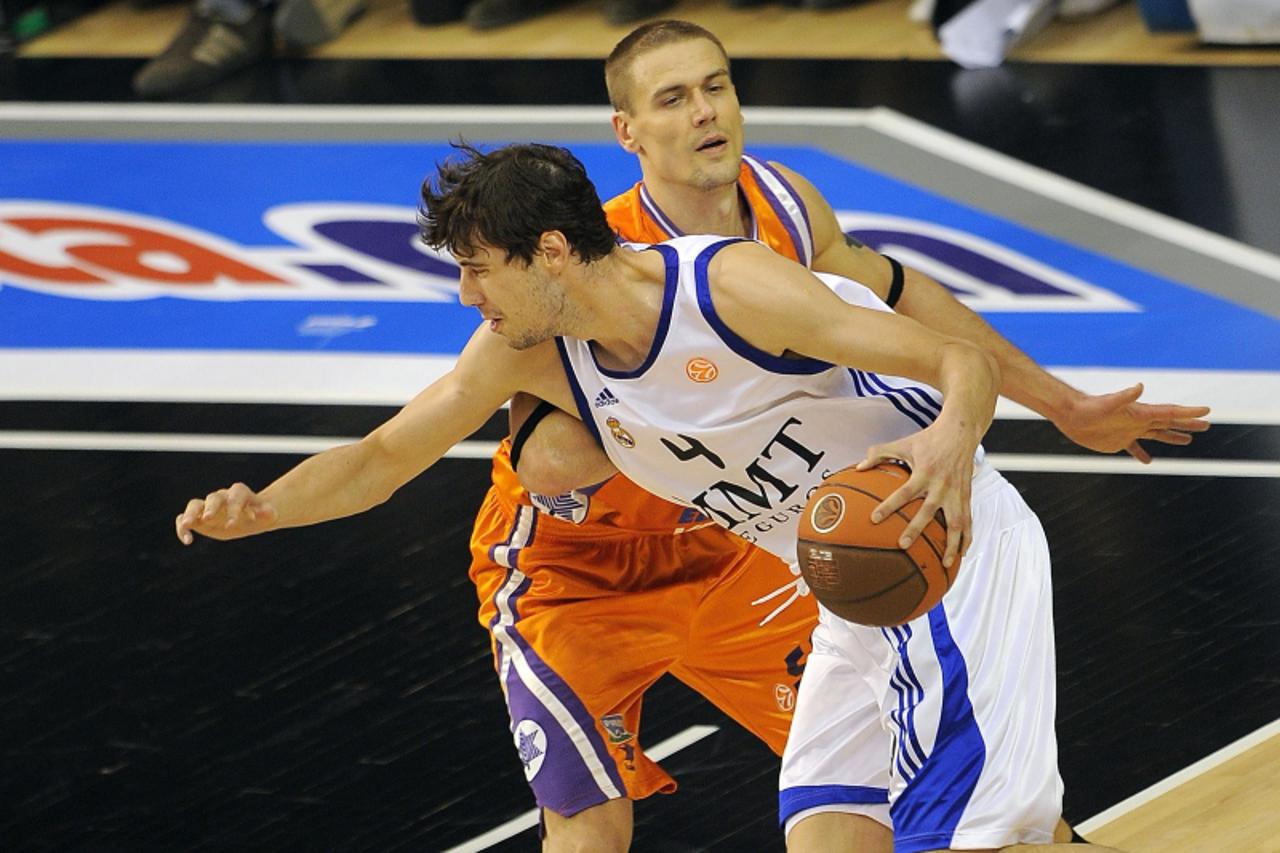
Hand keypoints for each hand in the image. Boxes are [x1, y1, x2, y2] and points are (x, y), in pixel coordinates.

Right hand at [175, 483, 277, 544]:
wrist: (251, 516)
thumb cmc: (260, 514)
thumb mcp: (268, 514)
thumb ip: (267, 512)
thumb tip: (269, 513)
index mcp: (239, 494)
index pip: (236, 496)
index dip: (234, 509)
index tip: (232, 525)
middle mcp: (222, 497)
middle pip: (214, 497)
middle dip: (211, 507)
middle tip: (208, 518)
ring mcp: (208, 506)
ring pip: (194, 504)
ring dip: (190, 514)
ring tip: (187, 525)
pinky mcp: (198, 517)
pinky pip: (184, 519)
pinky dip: (182, 527)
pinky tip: (187, 540)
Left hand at [856, 428, 975, 568]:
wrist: (961, 433)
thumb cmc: (929, 439)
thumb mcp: (903, 443)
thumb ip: (879, 453)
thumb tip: (858, 467)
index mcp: (924, 473)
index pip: (904, 492)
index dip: (889, 506)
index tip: (874, 519)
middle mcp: (941, 485)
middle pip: (928, 511)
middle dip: (915, 529)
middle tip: (902, 545)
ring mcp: (956, 493)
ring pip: (955, 523)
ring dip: (951, 544)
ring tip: (944, 564)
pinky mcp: (967, 496)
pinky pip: (968, 521)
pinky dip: (966, 538)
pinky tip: (962, 553)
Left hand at [1054, 383, 1210, 462]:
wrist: (1071, 415)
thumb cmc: (1089, 408)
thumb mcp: (1109, 403)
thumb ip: (1125, 396)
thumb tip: (1139, 386)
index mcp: (1141, 412)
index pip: (1170, 412)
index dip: (1189, 412)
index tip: (1207, 410)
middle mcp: (1138, 421)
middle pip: (1169, 422)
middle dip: (1188, 424)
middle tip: (1206, 425)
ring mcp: (1129, 431)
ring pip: (1156, 434)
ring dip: (1172, 437)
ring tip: (1188, 440)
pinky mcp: (1117, 441)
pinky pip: (1134, 448)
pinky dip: (1141, 454)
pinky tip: (1148, 461)